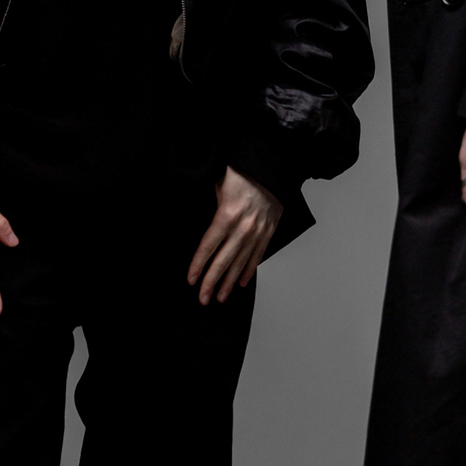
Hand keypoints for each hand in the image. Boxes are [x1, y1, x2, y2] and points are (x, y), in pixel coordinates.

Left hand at [187, 168, 281, 305]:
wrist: (273, 167)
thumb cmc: (243, 171)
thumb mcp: (219, 183)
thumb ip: (211, 205)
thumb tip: (199, 218)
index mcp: (227, 215)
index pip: (208, 246)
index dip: (198, 265)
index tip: (191, 280)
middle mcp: (243, 227)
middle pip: (224, 261)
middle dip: (212, 282)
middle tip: (203, 299)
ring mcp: (258, 231)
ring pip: (241, 263)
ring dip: (229, 282)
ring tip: (221, 297)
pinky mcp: (269, 231)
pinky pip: (258, 255)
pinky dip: (249, 270)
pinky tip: (241, 283)